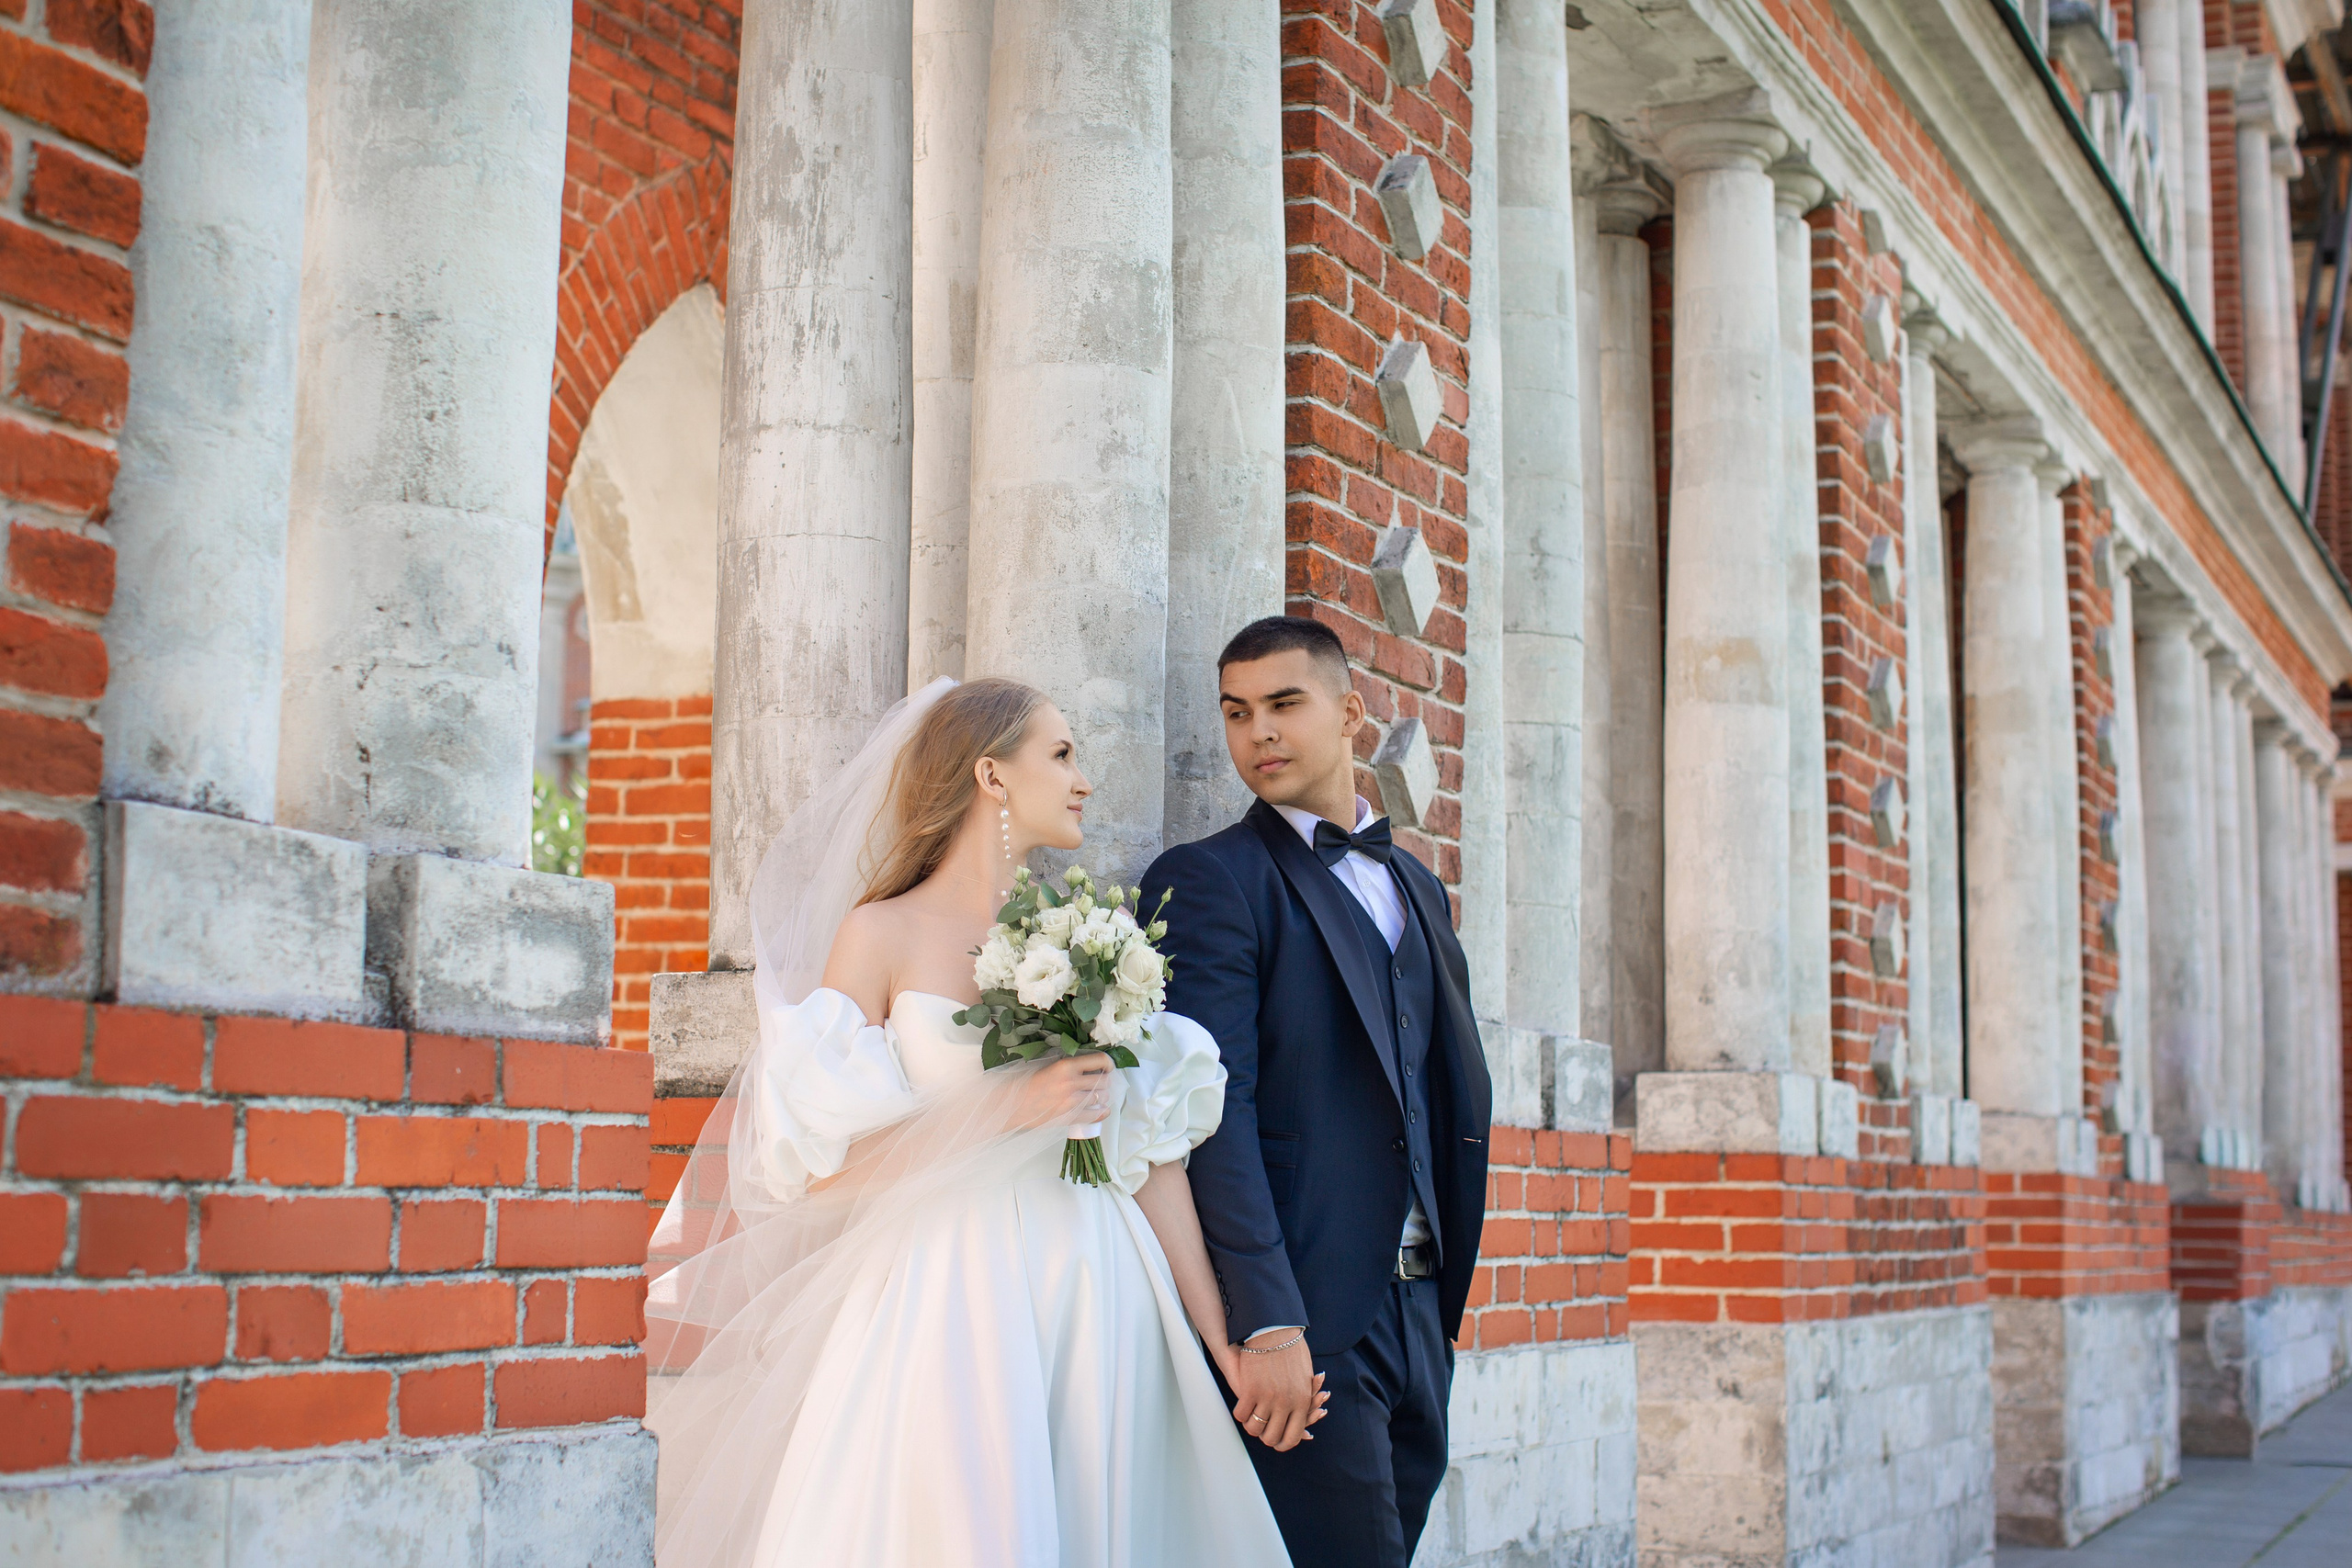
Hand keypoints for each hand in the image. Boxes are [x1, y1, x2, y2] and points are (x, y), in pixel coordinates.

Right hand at [1016, 1053, 1112, 1129]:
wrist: (1014, 1105)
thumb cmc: (1028, 1084)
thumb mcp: (1049, 1065)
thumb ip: (1070, 1065)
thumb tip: (1091, 1066)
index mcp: (1066, 1066)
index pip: (1100, 1060)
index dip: (1109, 1063)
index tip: (1108, 1066)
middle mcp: (1071, 1082)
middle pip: (1104, 1080)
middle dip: (1105, 1081)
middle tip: (1100, 1082)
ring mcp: (1072, 1101)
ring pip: (1101, 1097)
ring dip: (1103, 1096)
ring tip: (1097, 1095)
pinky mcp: (1069, 1117)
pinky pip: (1094, 1115)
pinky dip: (1102, 1112)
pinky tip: (1103, 1110)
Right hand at [1226, 1330, 1328, 1451]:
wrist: (1275, 1330)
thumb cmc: (1291, 1350)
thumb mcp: (1305, 1377)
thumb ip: (1304, 1399)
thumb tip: (1305, 1418)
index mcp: (1302, 1402)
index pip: (1293, 1436)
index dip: (1283, 1443)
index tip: (1277, 1442)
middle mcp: (1285, 1404)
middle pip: (1272, 1437)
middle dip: (1266, 1439)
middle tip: (1262, 1434)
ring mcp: (1267, 1398)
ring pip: (1255, 1428)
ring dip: (1252, 1428)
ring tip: (1251, 1422)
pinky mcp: (1250, 1390)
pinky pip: (1241, 1414)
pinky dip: (1240, 1415)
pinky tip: (1242, 1410)